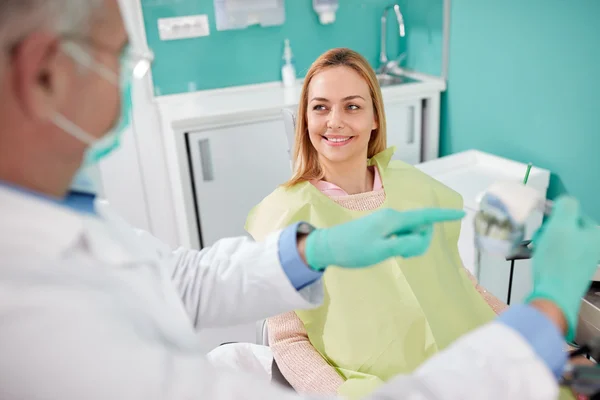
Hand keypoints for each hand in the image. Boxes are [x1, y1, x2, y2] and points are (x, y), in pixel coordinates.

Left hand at [304, 208, 465, 270]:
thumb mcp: (382, 251)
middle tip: (401, 255)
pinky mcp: (381, 228)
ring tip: (389, 254)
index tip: (461, 213)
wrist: (328, 246)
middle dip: (420, 242)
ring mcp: (386, 222)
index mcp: (393, 220)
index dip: (444, 217)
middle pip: (420, 227)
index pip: (425, 217)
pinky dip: (401, 245)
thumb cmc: (353, 250)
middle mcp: (392, 217)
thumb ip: (406, 244)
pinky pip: (401, 235)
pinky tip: (388, 251)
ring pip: (411, 233)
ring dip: (410, 246)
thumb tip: (423, 238)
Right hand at [525, 196, 599, 340]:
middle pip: (565, 225)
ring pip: (560, 239)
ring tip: (540, 250)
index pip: (572, 212)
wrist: (553, 295)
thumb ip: (566, 206)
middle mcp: (594, 246)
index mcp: (596, 233)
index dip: (554, 214)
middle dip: (549, 229)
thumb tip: (565, 201)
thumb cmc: (557, 260)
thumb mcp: (561, 225)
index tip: (542, 223)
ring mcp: (584, 259)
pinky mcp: (573, 270)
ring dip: (546, 241)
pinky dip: (548, 254)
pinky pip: (558, 253)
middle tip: (541, 239)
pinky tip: (542, 260)